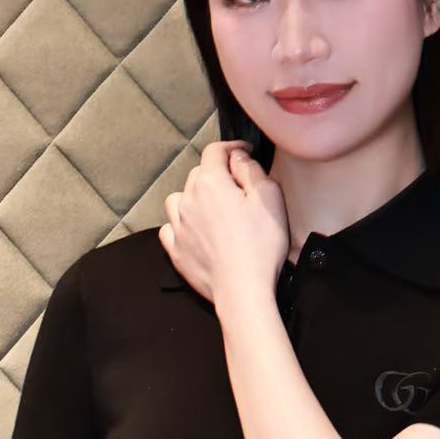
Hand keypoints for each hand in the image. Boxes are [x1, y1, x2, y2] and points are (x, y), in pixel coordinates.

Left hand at [159, 139, 288, 307]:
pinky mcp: (177, 251)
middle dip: (216, 174)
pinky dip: (181, 224)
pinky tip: (195, 230)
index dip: (231, 148)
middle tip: (237, 186)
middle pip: (198, 174)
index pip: (215, 151)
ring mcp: (179, 226)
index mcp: (211, 183)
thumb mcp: (268, 197)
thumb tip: (237, 157)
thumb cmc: (260, 246)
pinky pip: (171, 228)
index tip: (243, 152)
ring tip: (213, 208)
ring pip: (179, 199)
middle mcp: (188, 200)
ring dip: (194, 197)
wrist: (243, 291)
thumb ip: (251, 170)